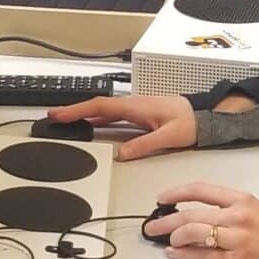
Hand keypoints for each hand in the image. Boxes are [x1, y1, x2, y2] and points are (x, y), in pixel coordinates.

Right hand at [49, 94, 196, 159]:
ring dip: (84, 114)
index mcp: (136, 107)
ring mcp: (135, 109)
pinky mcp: (139, 114)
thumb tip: (121, 153)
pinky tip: (92, 125)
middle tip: (53, 116)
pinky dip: (98, 119)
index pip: (100, 108)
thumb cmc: (190, 122)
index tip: (60, 114)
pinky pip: (113, 115)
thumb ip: (144, 144)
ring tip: (67, 120)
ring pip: (103, 110)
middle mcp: (133, 105)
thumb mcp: (168, 137)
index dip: (78, 110)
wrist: (204, 116)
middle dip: (74, 110)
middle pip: (97, 107)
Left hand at [148, 182, 258, 258]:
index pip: (200, 190)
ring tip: (165, 240)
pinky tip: (175, 254)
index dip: (176, 193)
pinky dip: (185, 255)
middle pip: (192, 214)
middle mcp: (238, 215)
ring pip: (194, 233)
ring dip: (174, 237)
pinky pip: (204, 256)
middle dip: (166, 221)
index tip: (161, 199)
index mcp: (241, 199)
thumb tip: (194, 215)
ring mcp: (238, 238)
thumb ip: (227, 210)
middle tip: (151, 226)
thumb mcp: (255, 211)